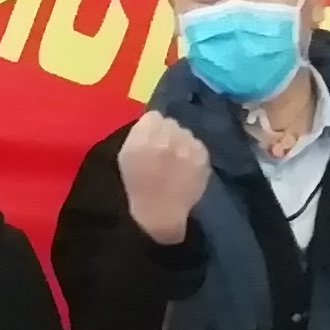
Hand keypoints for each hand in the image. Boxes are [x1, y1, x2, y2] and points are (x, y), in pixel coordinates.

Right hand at [119, 112, 212, 245]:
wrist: (160, 213)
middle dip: (168, 134)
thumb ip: (138, 134)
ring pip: (186, 134)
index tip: (150, 140)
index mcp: (145, 132)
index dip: (152, 128)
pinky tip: (186, 169)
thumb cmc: (137, 186)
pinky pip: (198, 146)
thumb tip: (151, 123)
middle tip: (163, 152)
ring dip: (182, 144)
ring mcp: (189, 143)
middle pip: (171, 123)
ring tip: (176, 163)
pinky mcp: (203, 155)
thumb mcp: (126, 155)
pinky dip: (193, 155)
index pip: (154, 116)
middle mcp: (170, 132)